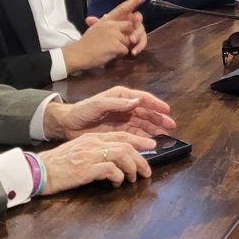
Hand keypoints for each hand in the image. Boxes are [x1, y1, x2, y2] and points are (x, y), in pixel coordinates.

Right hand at [37, 130, 154, 193]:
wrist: (39, 171)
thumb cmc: (58, 165)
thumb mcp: (78, 152)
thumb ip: (95, 152)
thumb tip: (115, 162)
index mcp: (92, 137)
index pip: (121, 135)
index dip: (139, 140)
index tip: (151, 146)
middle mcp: (93, 143)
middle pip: (126, 144)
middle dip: (141, 157)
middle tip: (147, 170)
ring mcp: (90, 154)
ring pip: (122, 154)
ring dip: (132, 168)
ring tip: (133, 179)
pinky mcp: (87, 168)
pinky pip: (111, 170)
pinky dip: (118, 177)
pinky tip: (117, 184)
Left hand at [43, 85, 175, 140]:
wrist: (67, 125)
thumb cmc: (82, 110)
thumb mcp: (98, 104)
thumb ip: (117, 103)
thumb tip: (137, 102)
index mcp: (121, 96)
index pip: (143, 99)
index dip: (156, 104)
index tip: (167, 110)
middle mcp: (125, 107)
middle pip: (146, 112)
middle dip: (159, 118)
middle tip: (171, 126)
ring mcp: (123, 120)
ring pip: (143, 124)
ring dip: (155, 129)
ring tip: (166, 135)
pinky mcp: (119, 131)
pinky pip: (136, 134)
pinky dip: (145, 138)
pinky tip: (152, 142)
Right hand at [61, 0, 145, 72]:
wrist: (77, 54)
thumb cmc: (85, 43)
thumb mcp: (95, 28)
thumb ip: (104, 21)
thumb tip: (107, 14)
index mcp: (106, 20)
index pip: (122, 9)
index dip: (133, 2)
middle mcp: (111, 24)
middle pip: (130, 27)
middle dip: (127, 35)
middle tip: (116, 41)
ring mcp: (114, 34)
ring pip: (128, 40)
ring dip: (122, 47)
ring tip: (109, 48)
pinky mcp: (115, 45)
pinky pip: (125, 50)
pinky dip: (119, 54)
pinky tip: (109, 54)